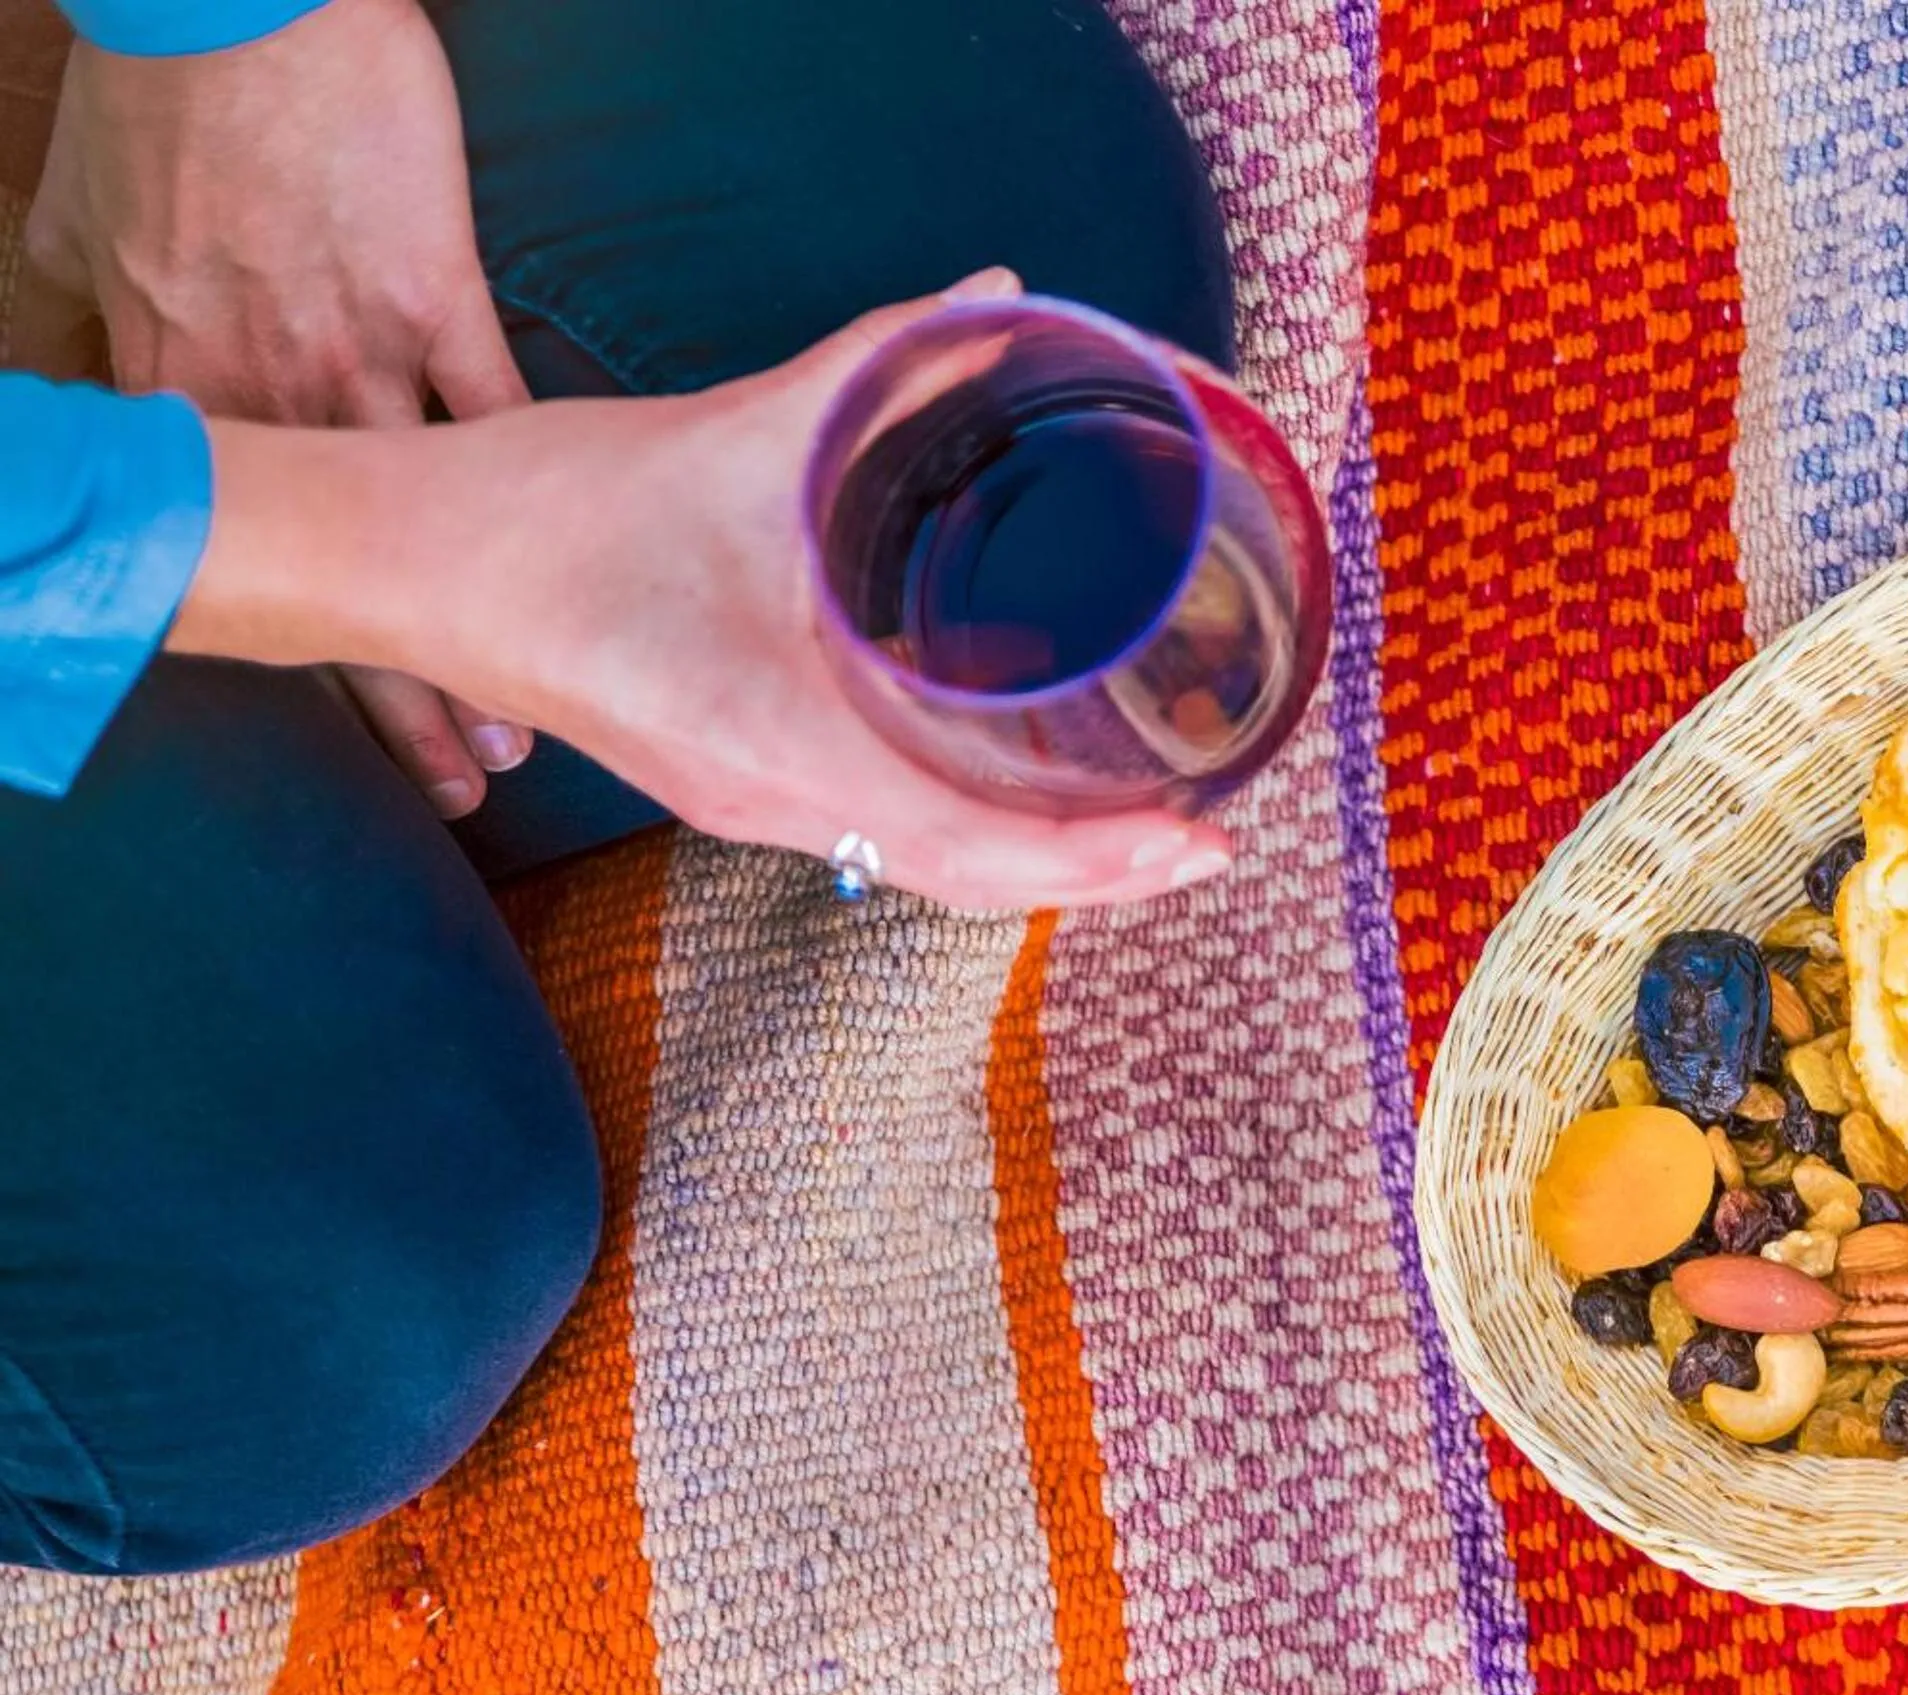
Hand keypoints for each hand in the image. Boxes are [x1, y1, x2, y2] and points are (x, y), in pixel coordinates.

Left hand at [20, 0, 532, 815]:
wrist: (230, 7)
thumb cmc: (160, 106)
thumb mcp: (84, 224)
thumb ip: (104, 314)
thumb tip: (111, 373)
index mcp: (184, 386)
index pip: (245, 558)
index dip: (293, 657)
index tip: (334, 729)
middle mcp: (270, 390)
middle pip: (342, 576)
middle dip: (397, 696)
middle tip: (458, 781)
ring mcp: (356, 347)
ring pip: (427, 523)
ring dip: (483, 631)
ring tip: (528, 727)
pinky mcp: (432, 290)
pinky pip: (490, 406)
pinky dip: (538, 490)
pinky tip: (588, 566)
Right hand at [175, 270, 1235, 912]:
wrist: (405, 562)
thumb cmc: (549, 517)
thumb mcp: (733, 435)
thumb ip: (878, 365)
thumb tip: (999, 304)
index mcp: (780, 749)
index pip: (970, 845)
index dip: (1092, 857)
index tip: (1192, 842)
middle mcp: (773, 803)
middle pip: (963, 882)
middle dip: (1094, 875)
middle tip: (1206, 844)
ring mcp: (746, 802)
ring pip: (919, 869)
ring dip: (1034, 863)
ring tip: (1138, 831)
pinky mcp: (729, 777)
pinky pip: (874, 835)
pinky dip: (964, 831)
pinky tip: (1014, 792)